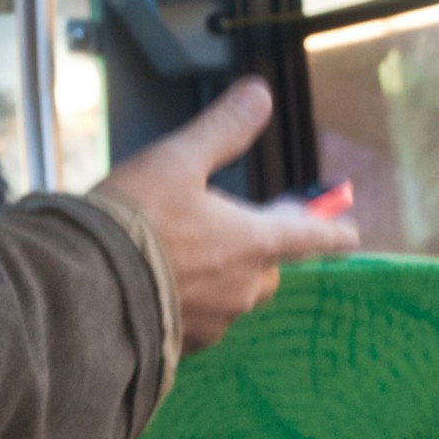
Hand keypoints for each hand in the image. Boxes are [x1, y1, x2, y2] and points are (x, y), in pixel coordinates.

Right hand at [91, 79, 356, 350]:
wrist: (87, 287)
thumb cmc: (134, 218)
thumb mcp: (176, 160)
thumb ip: (223, 130)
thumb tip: (260, 95)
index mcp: (254, 241)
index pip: (309, 237)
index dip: (331, 233)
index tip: (350, 235)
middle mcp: (245, 286)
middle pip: (270, 268)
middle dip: (259, 251)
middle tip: (235, 233)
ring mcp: (219, 319)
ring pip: (236, 295)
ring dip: (222, 277)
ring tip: (183, 257)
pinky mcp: (189, 343)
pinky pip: (203, 321)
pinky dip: (192, 303)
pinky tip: (163, 289)